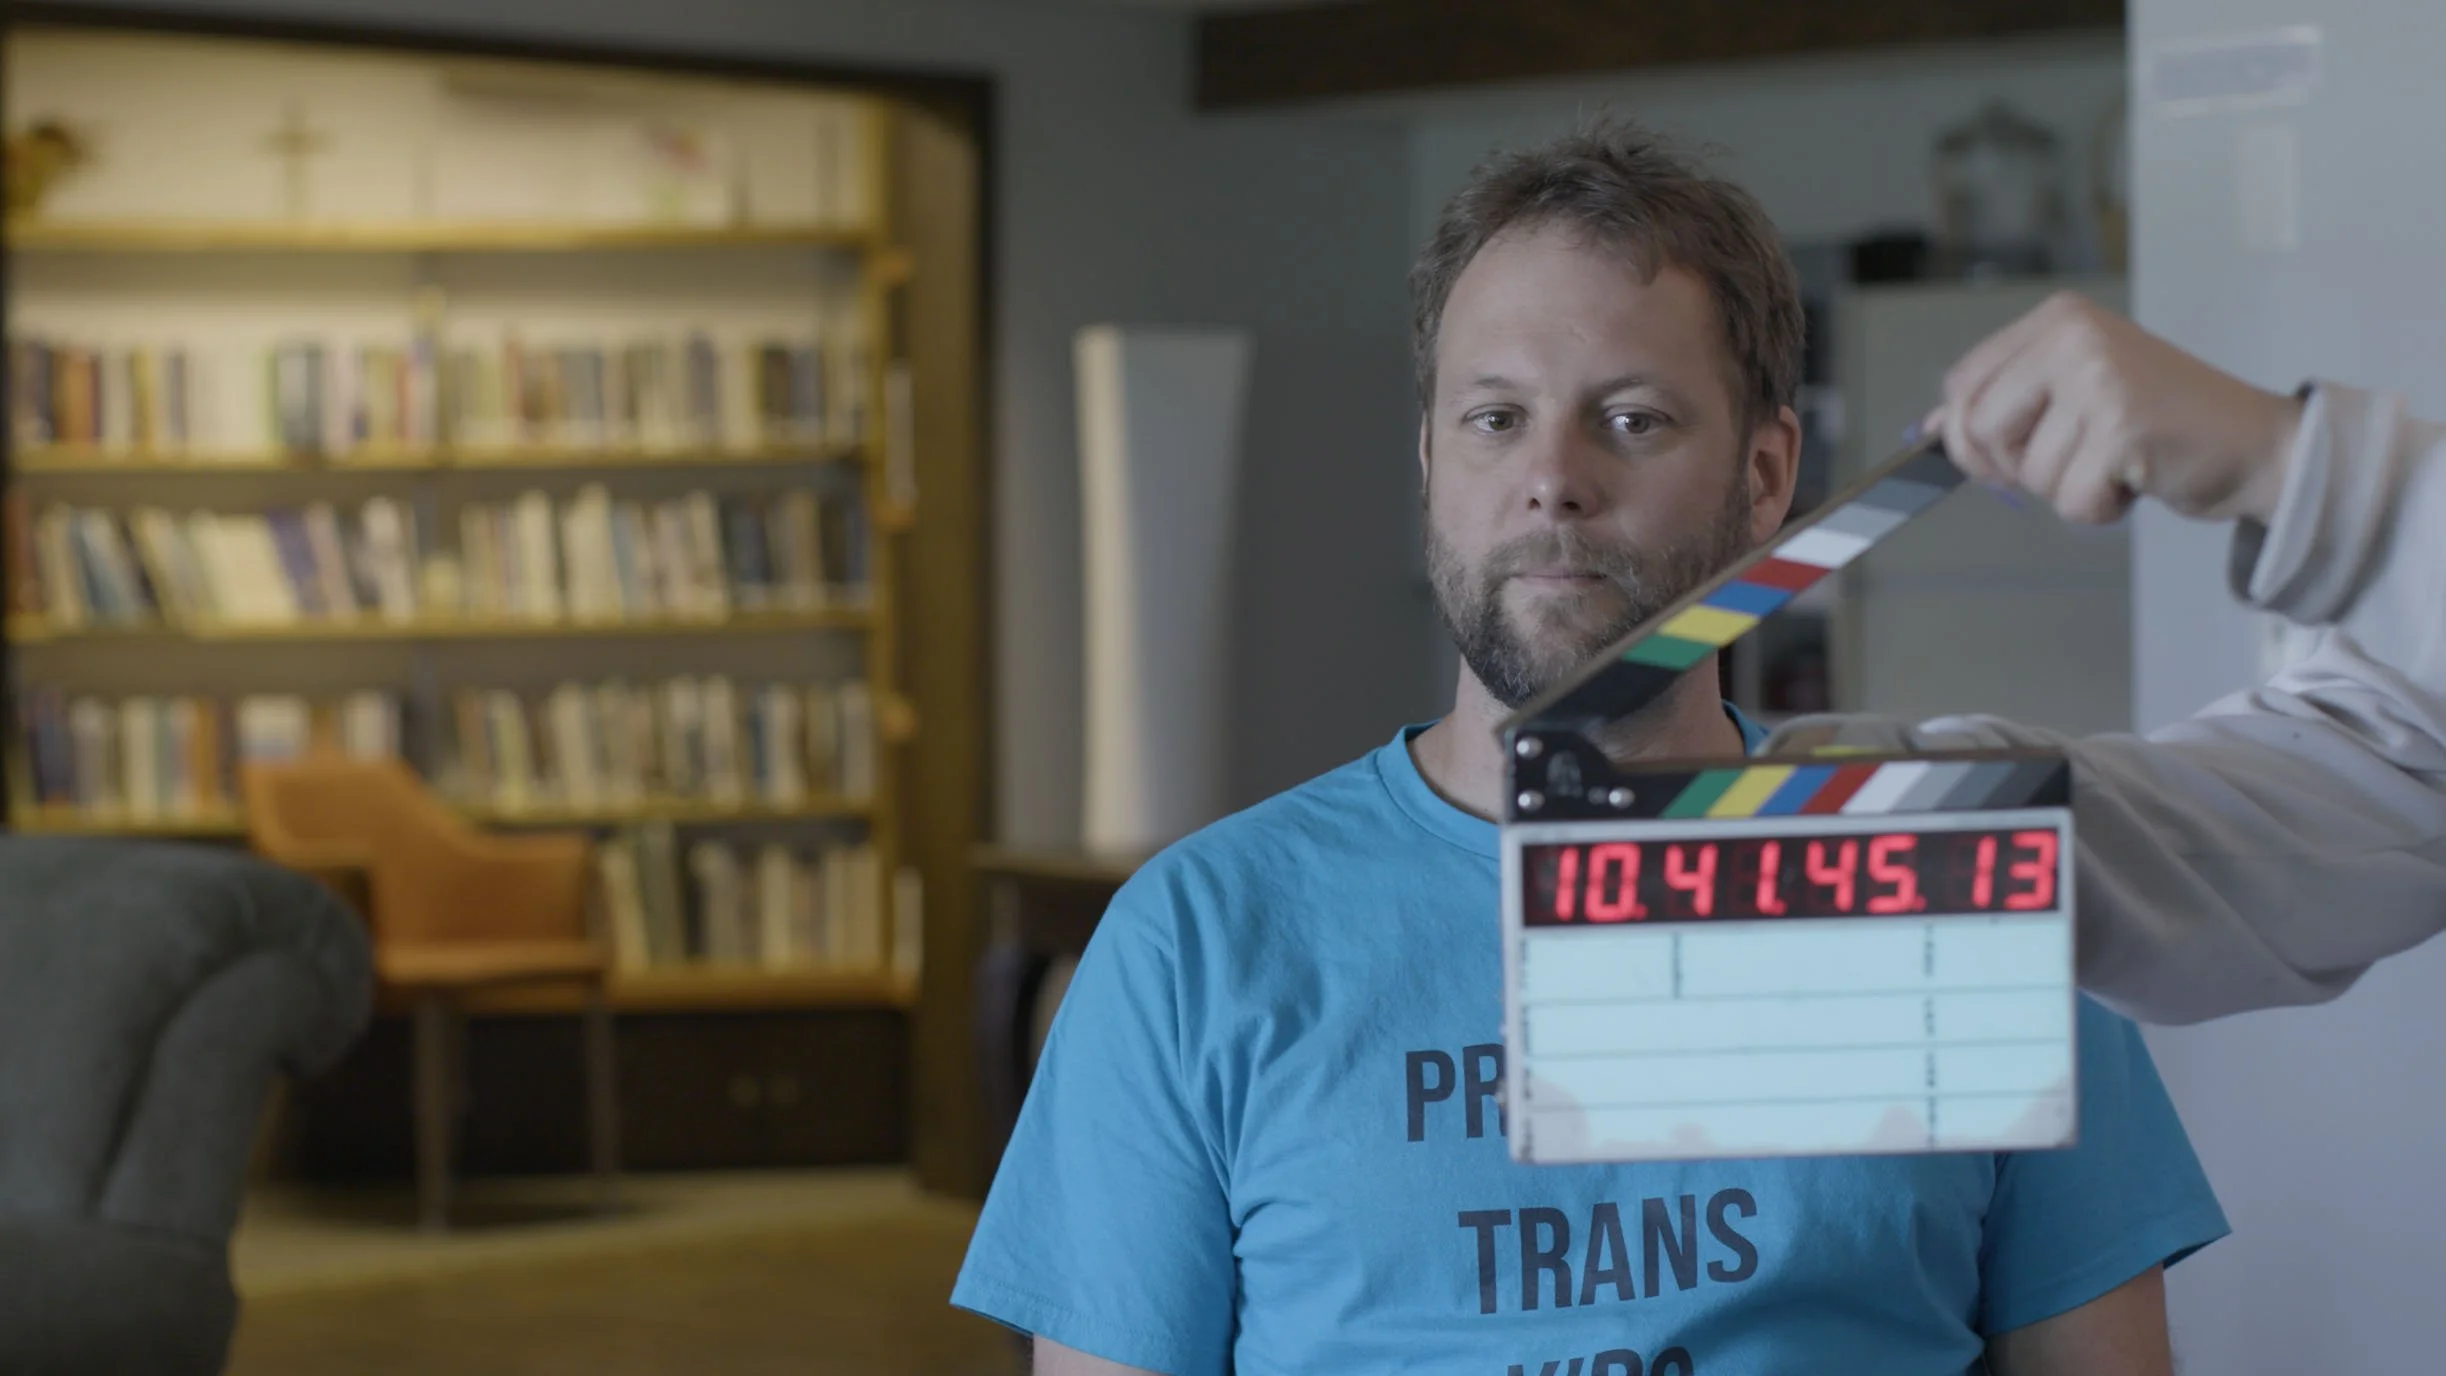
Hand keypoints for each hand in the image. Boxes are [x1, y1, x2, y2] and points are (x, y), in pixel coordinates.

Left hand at [1927, 292, 2304, 524]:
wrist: (2258, 444)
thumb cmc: (2166, 423)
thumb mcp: (2075, 391)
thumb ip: (2008, 401)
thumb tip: (1933, 428)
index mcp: (2058, 319)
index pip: (1962, 384)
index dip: (1968, 435)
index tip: (2003, 453)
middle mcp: (2075, 337)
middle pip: (1979, 428)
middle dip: (2014, 466)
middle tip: (2069, 459)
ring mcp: (2099, 379)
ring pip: (2027, 472)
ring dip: (2068, 488)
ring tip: (2118, 460)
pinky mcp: (2122, 426)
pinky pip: (2070, 499)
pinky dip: (2099, 508)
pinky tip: (2135, 478)